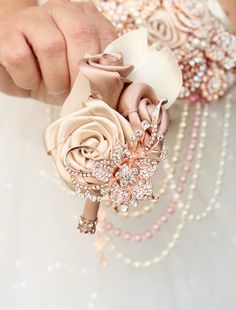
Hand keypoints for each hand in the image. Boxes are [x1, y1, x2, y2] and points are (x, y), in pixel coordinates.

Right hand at [0, 0, 116, 103]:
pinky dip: (28, 80)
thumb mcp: (81, 75)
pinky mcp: (6, 34)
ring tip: (54, 88)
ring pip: (51, 45)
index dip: (106, 69)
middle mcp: (61, 10)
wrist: (16, 63)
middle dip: (81, 73)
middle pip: (81, 34)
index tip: (101, 91)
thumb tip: (119, 90)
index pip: (106, 37)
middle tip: (76, 92)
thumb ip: (100, 74)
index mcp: (87, 19)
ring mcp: (32, 19)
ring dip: (55, 79)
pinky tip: (30, 82)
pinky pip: (20, 58)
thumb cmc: (55, 71)